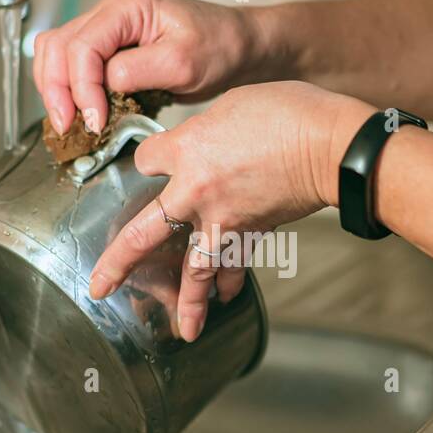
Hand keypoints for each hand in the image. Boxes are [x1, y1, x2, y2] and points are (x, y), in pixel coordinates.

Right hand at [32, 0, 266, 134]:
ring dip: (56, 90)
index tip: (96, 120)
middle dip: (57, 90)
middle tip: (68, 127)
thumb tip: (103, 85)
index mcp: (127, 6)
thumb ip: (138, 71)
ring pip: (56, 55)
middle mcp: (110, 12)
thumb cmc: (220, 47)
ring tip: (71, 124)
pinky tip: (80, 113)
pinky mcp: (109, 49)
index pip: (82, 46)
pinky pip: (72, 65)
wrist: (237, 47)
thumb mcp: (183, 62)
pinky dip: (68, 90)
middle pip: (57, 47)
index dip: (81, 87)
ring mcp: (107, 29)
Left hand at [88, 82, 372, 341]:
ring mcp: (225, 219)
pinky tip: (226, 296)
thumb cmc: (288, 112)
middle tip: (99, 288)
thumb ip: (206, 128)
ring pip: (197, 270)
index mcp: (186, 150)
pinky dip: (232, 281)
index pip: (145, 160)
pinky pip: (237, 264)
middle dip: (118, 264)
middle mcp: (195, 191)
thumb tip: (202, 139)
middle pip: (144, 234)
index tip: (152, 159)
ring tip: (184, 329)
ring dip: (189, 302)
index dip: (148, 159)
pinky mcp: (254, 232)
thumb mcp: (232, 103)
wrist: (333, 146)